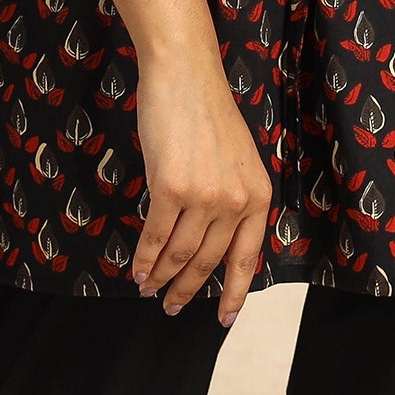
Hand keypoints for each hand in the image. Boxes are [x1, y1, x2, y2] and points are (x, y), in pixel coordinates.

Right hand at [132, 44, 272, 322]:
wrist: (185, 75)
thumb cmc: (205, 113)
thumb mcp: (235, 160)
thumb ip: (230, 199)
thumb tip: (209, 242)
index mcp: (257, 194)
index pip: (247, 258)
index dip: (234, 293)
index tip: (224, 319)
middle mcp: (235, 200)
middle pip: (208, 261)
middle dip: (187, 288)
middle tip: (172, 306)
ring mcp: (204, 195)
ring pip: (180, 254)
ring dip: (162, 276)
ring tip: (149, 289)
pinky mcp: (171, 188)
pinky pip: (156, 236)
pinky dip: (144, 258)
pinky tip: (137, 269)